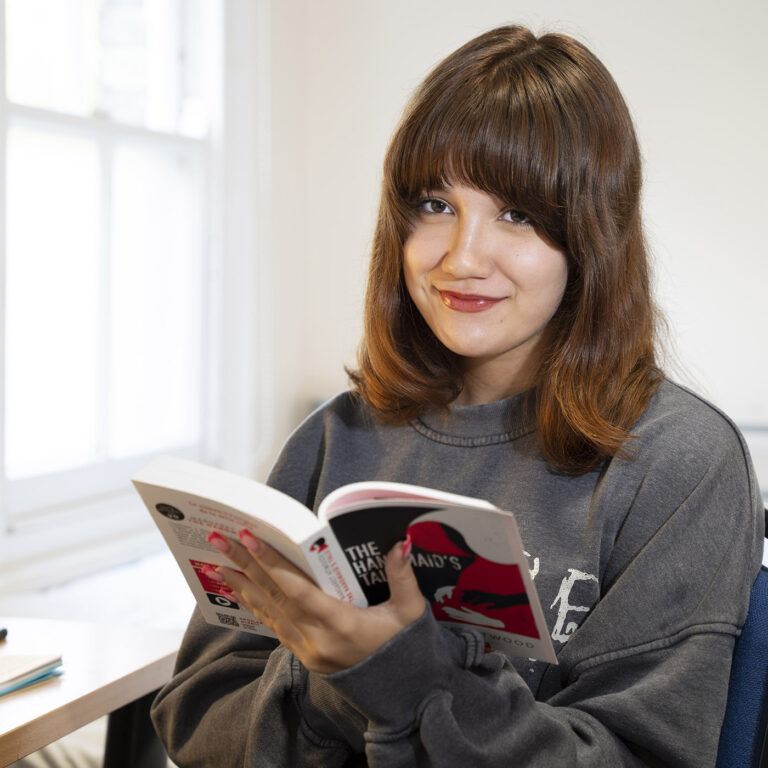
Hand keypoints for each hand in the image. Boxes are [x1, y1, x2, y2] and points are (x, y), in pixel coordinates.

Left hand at [207, 530, 425, 673]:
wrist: (399, 693)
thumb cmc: (405, 647)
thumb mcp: (411, 612)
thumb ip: (403, 577)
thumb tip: (399, 543)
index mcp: (344, 624)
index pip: (299, 590)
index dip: (273, 563)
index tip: (251, 538)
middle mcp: (319, 639)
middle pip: (275, 597)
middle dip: (245, 566)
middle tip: (220, 540)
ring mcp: (308, 650)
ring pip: (268, 612)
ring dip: (242, 586)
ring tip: (216, 563)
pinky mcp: (304, 655)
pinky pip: (273, 626)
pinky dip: (254, 606)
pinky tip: (238, 591)